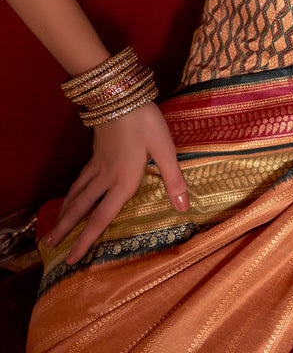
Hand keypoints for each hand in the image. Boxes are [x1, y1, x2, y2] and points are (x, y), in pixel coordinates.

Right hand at [43, 102, 187, 264]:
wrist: (118, 94)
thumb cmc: (144, 121)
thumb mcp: (165, 150)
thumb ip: (174, 180)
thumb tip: (184, 208)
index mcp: (123, 182)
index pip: (101, 218)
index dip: (86, 240)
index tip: (72, 258)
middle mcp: (106, 177)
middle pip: (81, 208)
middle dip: (66, 229)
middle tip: (49, 246)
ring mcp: (97, 164)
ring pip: (77, 193)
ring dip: (65, 211)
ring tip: (55, 226)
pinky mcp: (96, 152)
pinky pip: (80, 179)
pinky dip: (72, 191)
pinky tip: (72, 192)